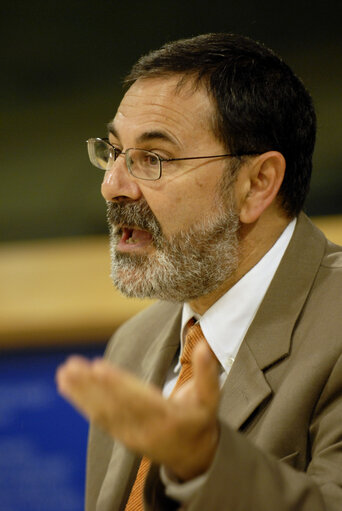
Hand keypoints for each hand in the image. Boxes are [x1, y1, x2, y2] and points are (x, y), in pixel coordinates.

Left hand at [56, 342, 219, 480]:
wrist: (193, 455)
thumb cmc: (200, 419)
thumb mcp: (211, 398)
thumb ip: (207, 372)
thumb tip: (205, 345)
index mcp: (169, 417)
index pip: (139, 399)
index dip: (118, 384)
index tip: (99, 368)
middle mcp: (146, 429)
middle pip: (115, 405)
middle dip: (91, 385)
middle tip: (72, 366)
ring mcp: (131, 435)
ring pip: (103, 412)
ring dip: (81, 392)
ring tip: (64, 373)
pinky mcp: (121, 436)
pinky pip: (99, 418)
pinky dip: (82, 402)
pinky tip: (67, 386)